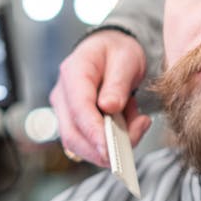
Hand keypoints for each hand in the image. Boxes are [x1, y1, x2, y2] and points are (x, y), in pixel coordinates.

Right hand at [49, 30, 149, 166]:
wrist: (111, 50)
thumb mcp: (126, 59)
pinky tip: (131, 125)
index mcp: (73, 72)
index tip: (110, 150)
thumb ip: (118, 83)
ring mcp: (66, 111)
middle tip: (131, 146)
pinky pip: (89, 142)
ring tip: (137, 122)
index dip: (93, 131)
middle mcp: (63, 94)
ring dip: (110, 145)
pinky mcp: (75, 123)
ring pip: (79, 143)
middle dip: (100, 149)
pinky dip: (112, 142)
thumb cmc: (118, 52)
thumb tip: (109, 108)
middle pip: (72, 134)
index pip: (78, 108)